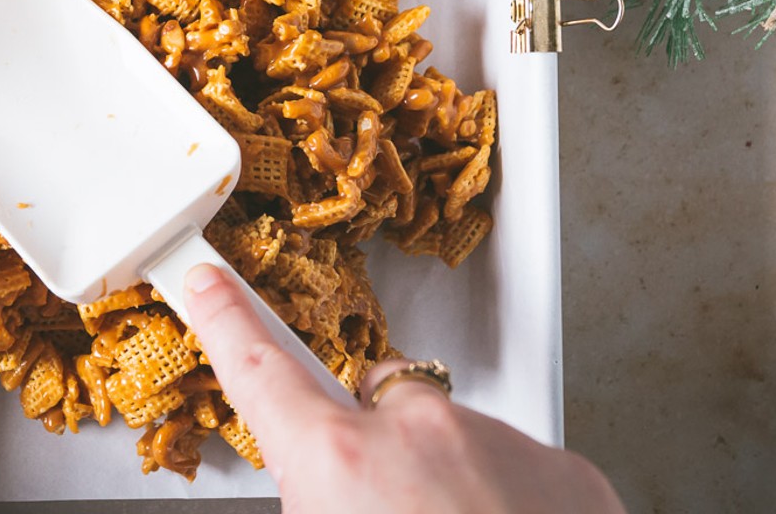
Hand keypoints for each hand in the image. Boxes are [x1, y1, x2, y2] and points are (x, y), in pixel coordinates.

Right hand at [183, 263, 625, 513]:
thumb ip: (312, 497)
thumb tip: (317, 489)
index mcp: (341, 464)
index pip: (260, 370)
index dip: (227, 321)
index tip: (209, 283)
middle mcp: (418, 434)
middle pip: (370, 409)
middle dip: (370, 452)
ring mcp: (499, 443)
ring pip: (450, 438)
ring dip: (445, 483)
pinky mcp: (567, 469)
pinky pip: (516, 465)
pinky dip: (508, 501)